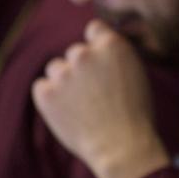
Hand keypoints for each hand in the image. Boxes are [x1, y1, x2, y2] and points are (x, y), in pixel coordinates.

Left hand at [33, 20, 168, 177]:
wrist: (122, 148)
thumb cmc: (136, 115)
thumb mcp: (136, 75)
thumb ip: (113, 57)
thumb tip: (95, 49)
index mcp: (111, 45)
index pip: (94, 29)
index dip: (97, 47)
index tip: (101, 64)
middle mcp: (84, 54)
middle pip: (75, 53)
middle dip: (82, 69)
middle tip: (97, 96)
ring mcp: (63, 73)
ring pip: (56, 69)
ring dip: (65, 82)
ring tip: (84, 107)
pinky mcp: (46, 94)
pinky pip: (42, 87)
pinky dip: (51, 98)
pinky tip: (69, 113)